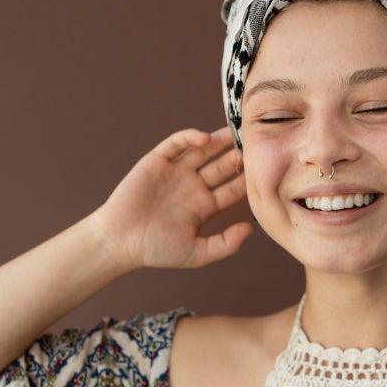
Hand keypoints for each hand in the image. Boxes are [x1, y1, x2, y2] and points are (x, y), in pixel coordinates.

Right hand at [88, 126, 251, 269]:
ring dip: (219, 141)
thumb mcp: (197, 254)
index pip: (233, 189)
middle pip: (222, 166)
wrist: (121, 242)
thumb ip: (226, 244)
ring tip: (236, 133)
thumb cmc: (157, 251)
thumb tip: (251, 228)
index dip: (248, 180)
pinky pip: (176, 144)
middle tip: (255, 146)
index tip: (265, 172)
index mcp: (204, 206)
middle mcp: (193, 186)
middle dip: (237, 157)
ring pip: (203, 151)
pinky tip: (204, 138)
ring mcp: (176, 172)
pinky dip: (190, 137)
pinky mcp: (157, 161)